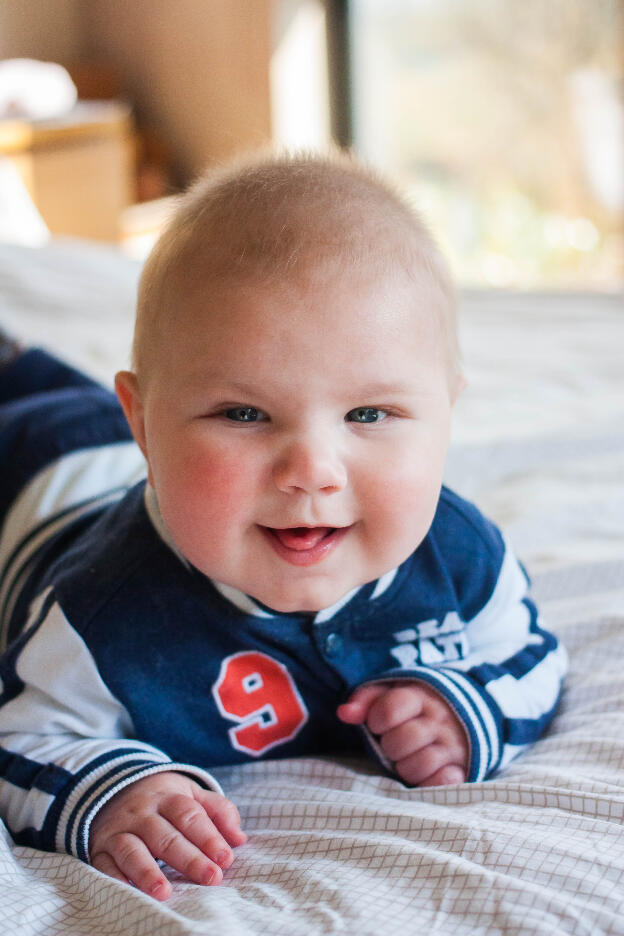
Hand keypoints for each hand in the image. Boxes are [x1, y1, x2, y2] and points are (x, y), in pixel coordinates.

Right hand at [89, 771, 246, 899]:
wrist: (115, 788)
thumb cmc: (164, 800)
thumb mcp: (191, 794)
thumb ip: (219, 811)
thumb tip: (239, 838)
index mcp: (169, 797)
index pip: (190, 815)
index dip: (208, 836)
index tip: (225, 858)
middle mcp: (143, 813)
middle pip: (166, 836)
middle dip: (190, 858)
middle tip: (211, 878)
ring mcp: (120, 830)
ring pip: (133, 850)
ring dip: (147, 871)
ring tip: (164, 893)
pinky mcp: (100, 848)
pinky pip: (105, 864)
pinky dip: (114, 879)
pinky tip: (128, 893)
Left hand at [337, 681, 468, 785]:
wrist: (459, 713)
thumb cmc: (413, 707)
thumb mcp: (391, 694)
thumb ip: (366, 700)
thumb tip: (344, 713)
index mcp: (420, 697)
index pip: (390, 709)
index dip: (377, 720)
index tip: (379, 724)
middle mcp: (439, 720)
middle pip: (402, 740)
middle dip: (390, 747)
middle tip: (394, 745)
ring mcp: (453, 745)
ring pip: (420, 764)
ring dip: (406, 767)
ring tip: (408, 759)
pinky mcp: (462, 768)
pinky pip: (445, 782)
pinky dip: (431, 783)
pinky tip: (425, 774)